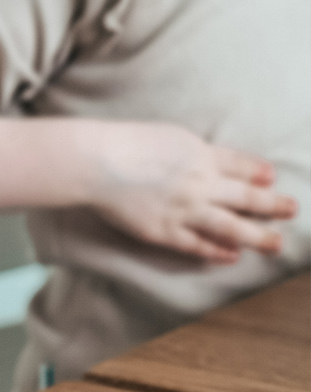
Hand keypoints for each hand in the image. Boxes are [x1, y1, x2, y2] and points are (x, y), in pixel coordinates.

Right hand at [89, 121, 297, 262]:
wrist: (99, 164)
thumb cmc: (126, 144)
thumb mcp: (170, 136)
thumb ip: (193, 150)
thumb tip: (208, 160)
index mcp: (202, 155)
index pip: (241, 166)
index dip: (259, 173)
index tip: (271, 178)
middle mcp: (201, 184)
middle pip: (246, 197)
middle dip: (273, 205)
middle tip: (291, 210)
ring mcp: (184, 210)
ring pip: (231, 226)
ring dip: (257, 236)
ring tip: (275, 244)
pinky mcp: (164, 231)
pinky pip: (197, 245)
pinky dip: (217, 251)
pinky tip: (232, 256)